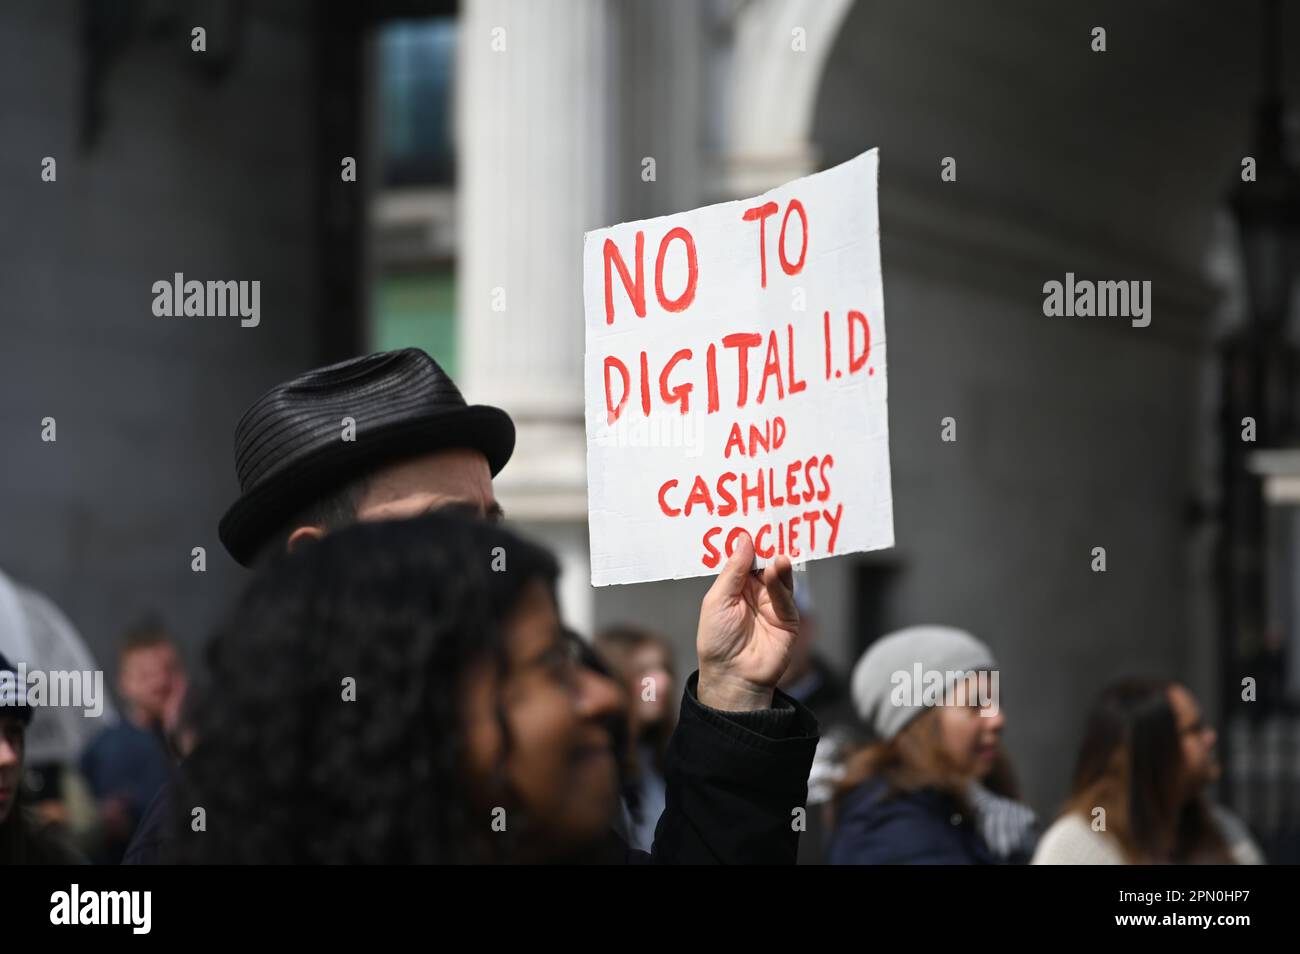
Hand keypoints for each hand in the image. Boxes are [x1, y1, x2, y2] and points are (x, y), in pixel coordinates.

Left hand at [696, 533, 798, 710]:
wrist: (732, 676)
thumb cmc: (716, 639)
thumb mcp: (717, 600)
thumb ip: (733, 571)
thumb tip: (744, 539)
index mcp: (735, 586)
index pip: (745, 557)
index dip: (749, 541)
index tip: (754, 519)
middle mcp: (755, 591)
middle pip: (765, 563)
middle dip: (769, 546)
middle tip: (774, 525)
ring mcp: (773, 604)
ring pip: (779, 576)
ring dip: (778, 563)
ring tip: (777, 553)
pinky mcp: (788, 618)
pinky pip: (787, 596)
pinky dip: (784, 581)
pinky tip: (780, 567)